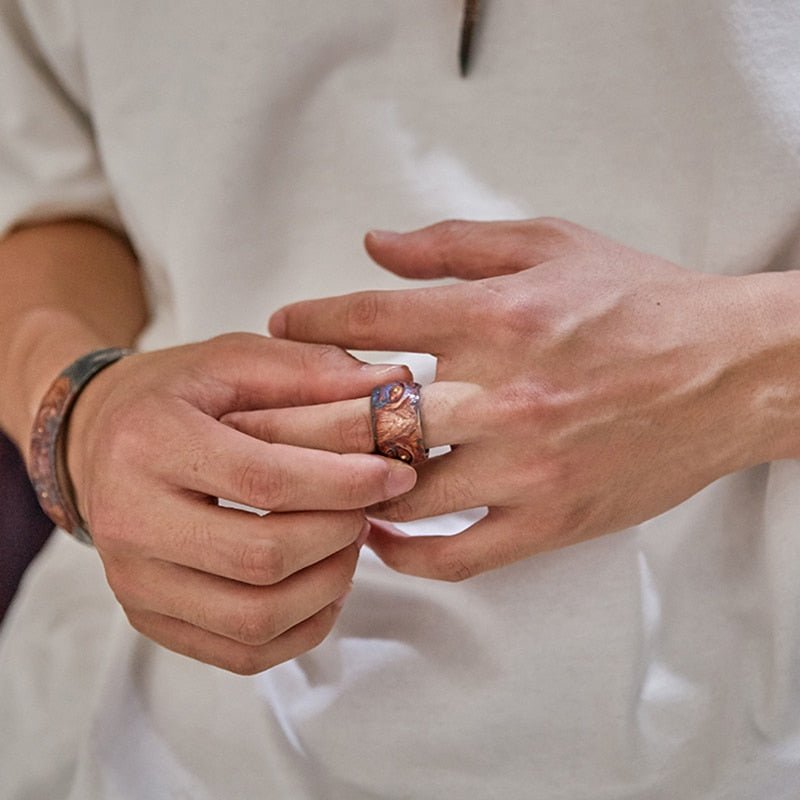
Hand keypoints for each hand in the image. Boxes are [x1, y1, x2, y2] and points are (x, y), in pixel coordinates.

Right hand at [65, 333, 414, 672]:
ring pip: (255, 618)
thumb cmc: (173, 396)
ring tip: (348, 542)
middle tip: (368, 508)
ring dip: (328, 586)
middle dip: (339, 535)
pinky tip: (323, 584)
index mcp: (150, 443)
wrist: (97, 438)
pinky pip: (241, 652)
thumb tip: (391, 384)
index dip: (344, 483)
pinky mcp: (149, 618)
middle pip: (262, 558)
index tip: (395, 473)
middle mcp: (129, 520)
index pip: (264, 480)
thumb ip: (311, 368)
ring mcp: (134, 581)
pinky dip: (301, 628)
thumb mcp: (233, 359)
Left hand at [251, 218, 776, 580]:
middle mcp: (502, 395)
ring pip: (400, 490)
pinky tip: (378, 537)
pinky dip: (407, 551)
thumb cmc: (639, 303)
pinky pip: (457, 551)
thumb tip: (375, 245)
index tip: (278, 329)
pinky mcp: (550, 519)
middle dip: (295, 419)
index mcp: (497, 318)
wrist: (728, 372)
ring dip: (342, 486)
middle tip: (251, 421)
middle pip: (365, 418)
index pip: (373, 321)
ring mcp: (523, 466)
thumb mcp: (551, 245)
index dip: (313, 323)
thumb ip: (454, 245)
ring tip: (304, 482)